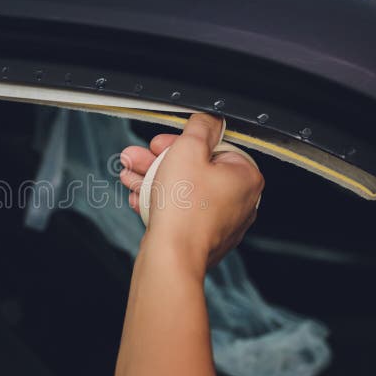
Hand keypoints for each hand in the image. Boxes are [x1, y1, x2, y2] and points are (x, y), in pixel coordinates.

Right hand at [120, 114, 262, 276]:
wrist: (171, 257)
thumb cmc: (183, 210)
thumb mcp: (188, 149)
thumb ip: (200, 126)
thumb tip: (209, 118)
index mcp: (245, 177)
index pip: (214, 146)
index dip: (181, 142)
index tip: (160, 144)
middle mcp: (239, 201)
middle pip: (195, 169)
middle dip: (159, 161)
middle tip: (137, 158)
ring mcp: (221, 223)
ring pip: (184, 191)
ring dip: (153, 180)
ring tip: (129, 175)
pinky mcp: (201, 238)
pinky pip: (181, 212)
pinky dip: (160, 203)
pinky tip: (139, 197)